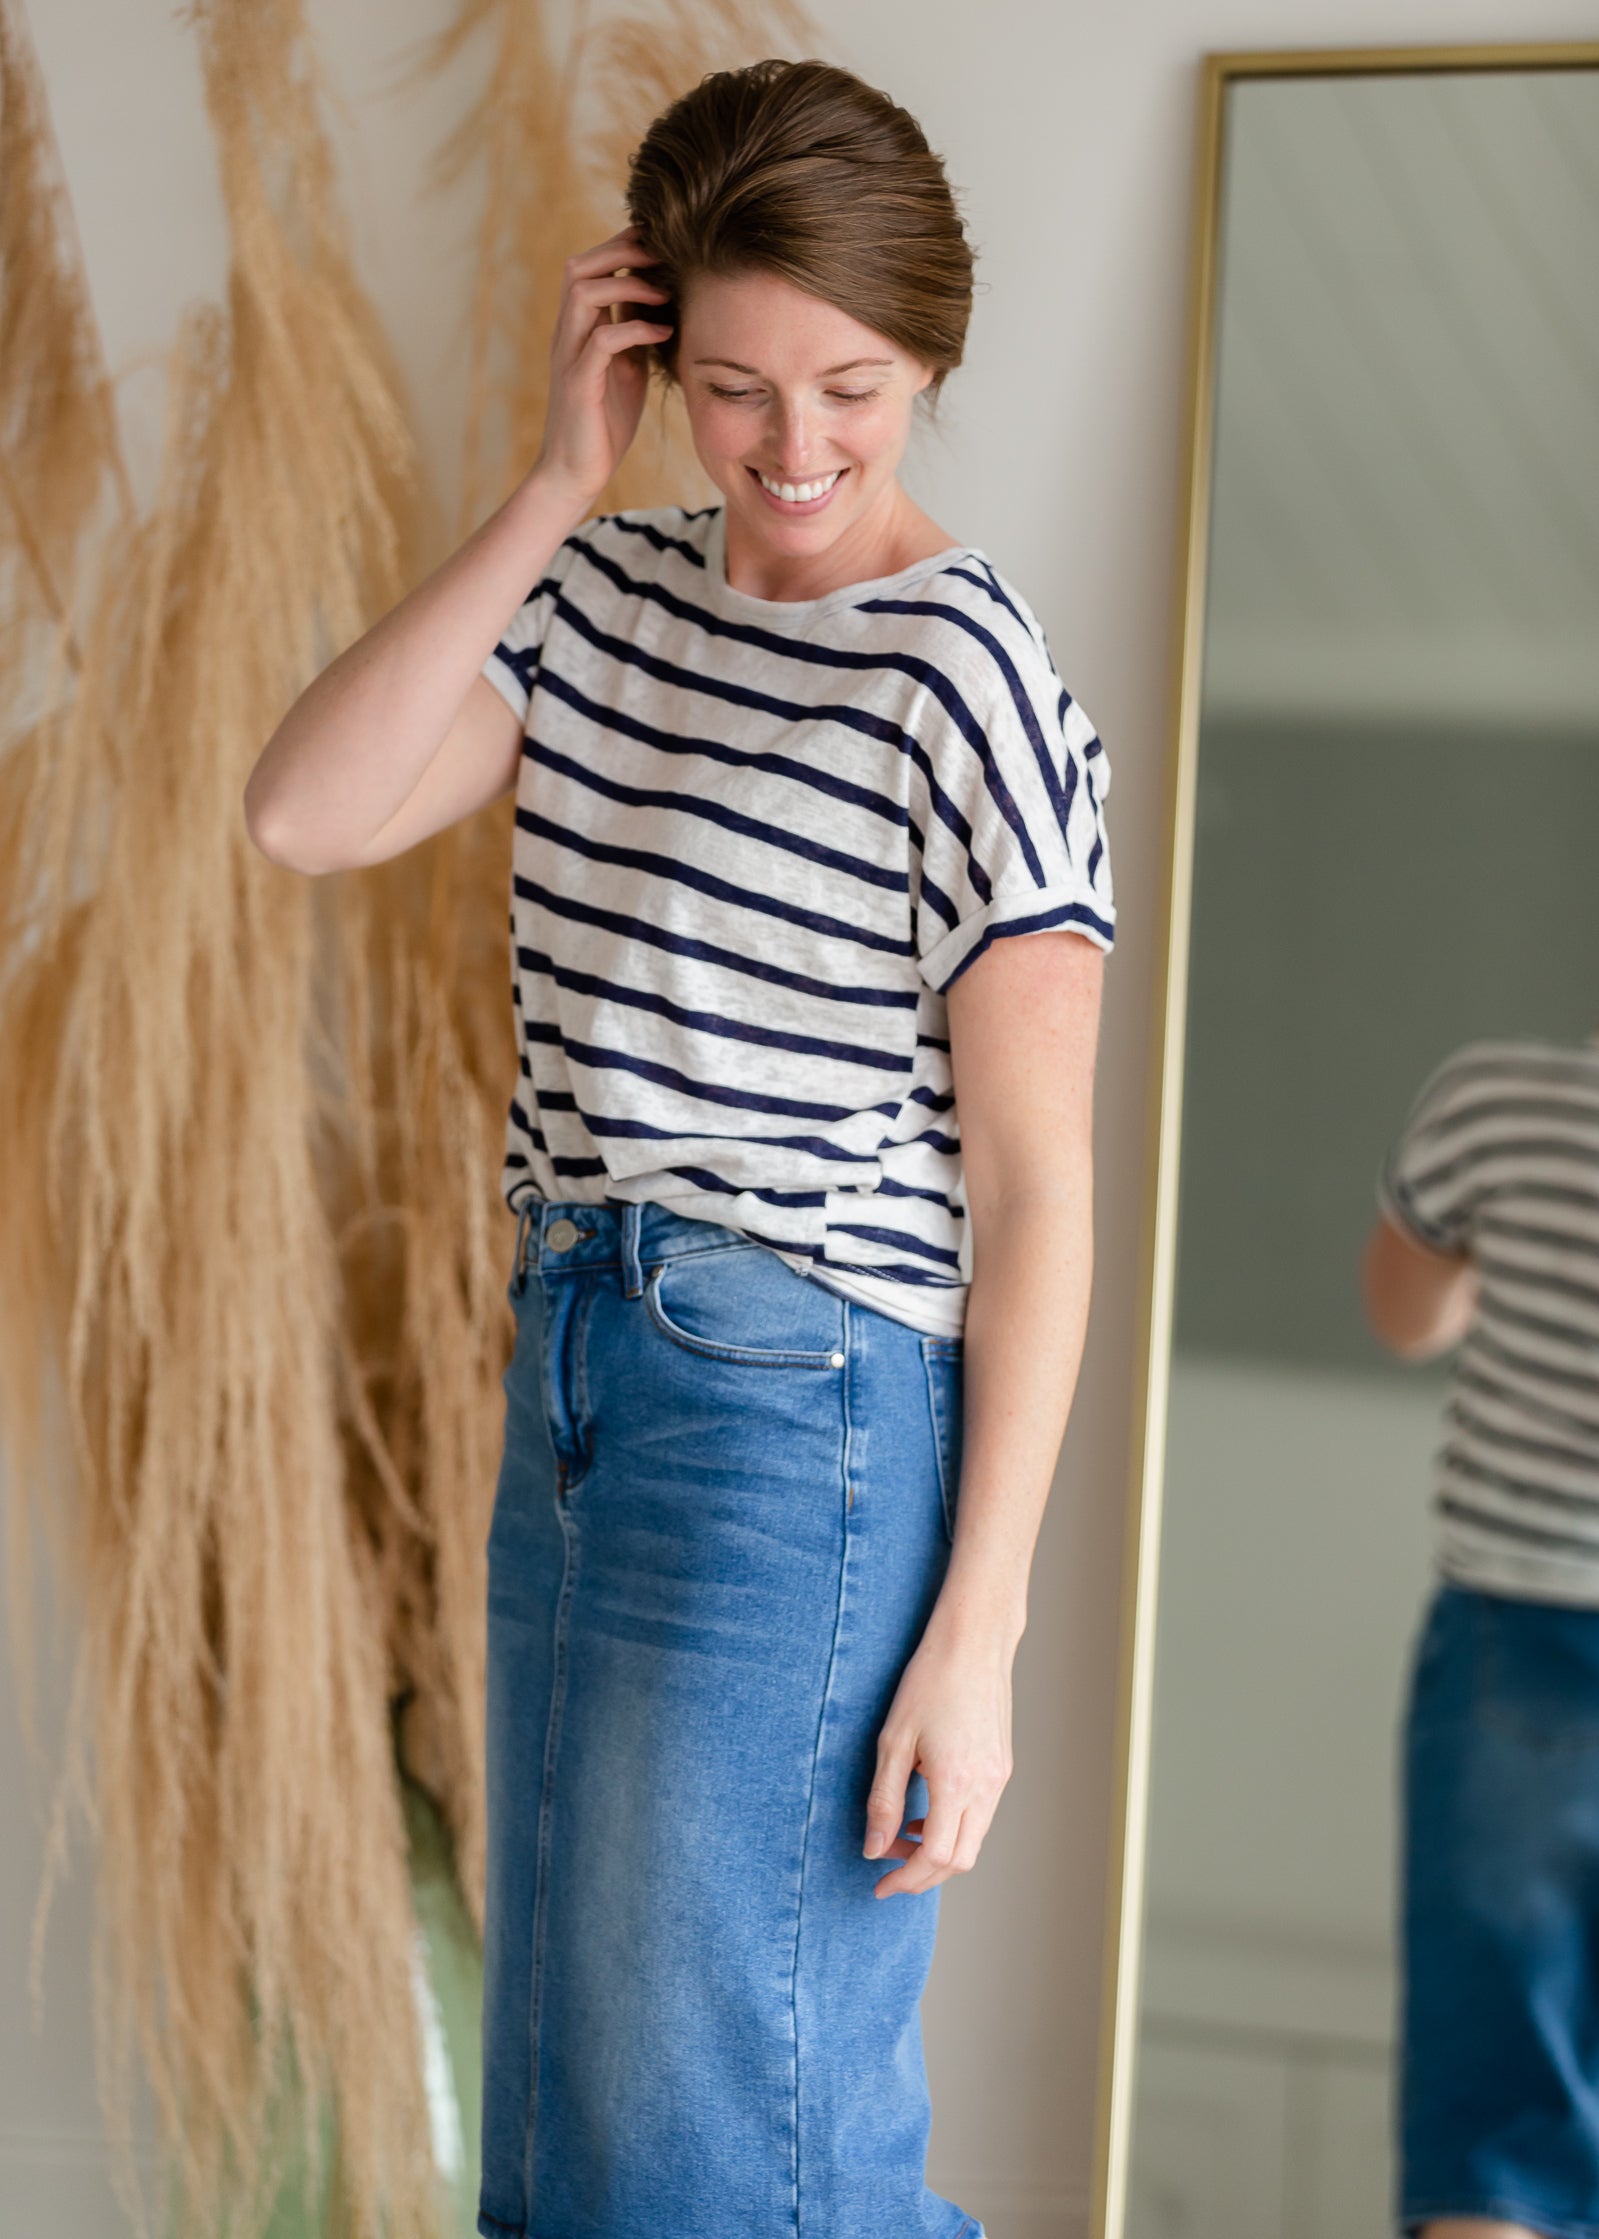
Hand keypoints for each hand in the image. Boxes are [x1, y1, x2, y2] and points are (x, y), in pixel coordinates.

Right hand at [532, 224, 673, 508]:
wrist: (576, 473)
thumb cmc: (604, 424)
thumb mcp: (626, 369)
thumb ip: (634, 335)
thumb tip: (659, 303)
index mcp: (577, 329)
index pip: (588, 267)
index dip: (621, 247)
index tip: (659, 246)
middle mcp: (567, 335)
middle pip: (579, 266)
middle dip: (621, 251)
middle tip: (661, 255)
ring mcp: (570, 357)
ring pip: (584, 292)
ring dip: (628, 284)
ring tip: (664, 292)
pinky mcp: (580, 384)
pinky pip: (603, 340)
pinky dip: (636, 328)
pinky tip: (664, 332)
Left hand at [863, 1621, 1015, 1896]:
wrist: (973, 1644)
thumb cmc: (929, 1683)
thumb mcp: (893, 1741)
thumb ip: (884, 1800)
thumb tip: (874, 1849)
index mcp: (957, 1783)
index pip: (937, 1858)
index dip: (907, 1879)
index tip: (879, 1885)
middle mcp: (986, 1787)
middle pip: (960, 1861)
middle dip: (923, 1875)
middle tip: (889, 1869)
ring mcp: (999, 1778)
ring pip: (974, 1841)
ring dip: (939, 1852)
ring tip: (903, 1836)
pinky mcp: (1002, 1767)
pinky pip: (980, 1816)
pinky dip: (954, 1828)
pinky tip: (927, 1811)